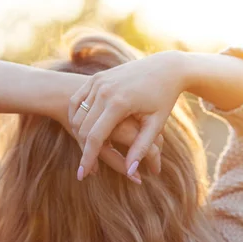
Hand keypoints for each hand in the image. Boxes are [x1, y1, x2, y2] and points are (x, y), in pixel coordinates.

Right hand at [68, 51, 184, 180]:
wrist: (165, 67)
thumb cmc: (164, 97)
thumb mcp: (156, 123)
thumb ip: (142, 147)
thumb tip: (131, 172)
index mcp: (119, 102)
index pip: (96, 136)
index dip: (87, 158)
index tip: (81, 175)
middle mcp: (104, 90)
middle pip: (84, 128)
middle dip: (82, 149)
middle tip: (83, 169)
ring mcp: (98, 82)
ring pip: (78, 115)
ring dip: (78, 134)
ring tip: (84, 151)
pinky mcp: (96, 78)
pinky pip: (78, 101)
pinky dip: (77, 116)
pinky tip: (81, 131)